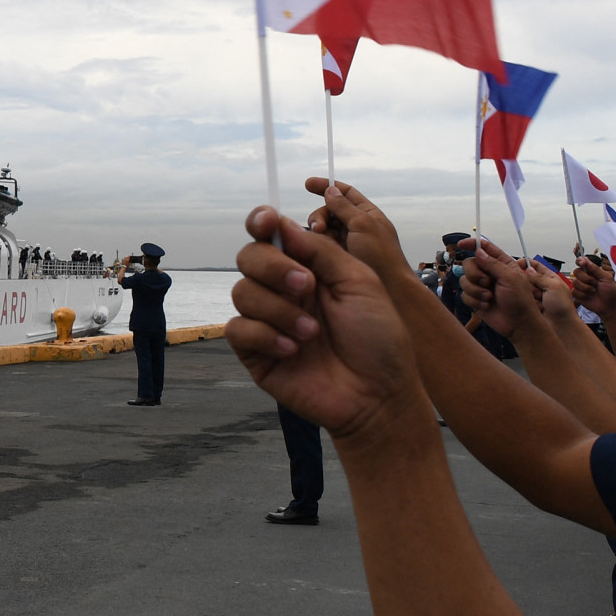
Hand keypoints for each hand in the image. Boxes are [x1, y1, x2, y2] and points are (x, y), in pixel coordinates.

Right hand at [225, 199, 421, 439]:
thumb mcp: (359, 281)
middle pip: (248, 257)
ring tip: (311, 334)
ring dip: (278, 309)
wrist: (378, 394)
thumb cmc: (378, 338)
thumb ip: (321, 251)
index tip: (268, 221)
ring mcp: (267, 320)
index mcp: (308, 268)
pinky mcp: (255, 352)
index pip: (272, 236)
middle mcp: (283, 290)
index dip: (262, 222)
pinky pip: (237, 329)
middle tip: (307, 286)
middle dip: (274, 267)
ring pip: (241, 292)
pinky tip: (293, 351)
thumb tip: (282, 223)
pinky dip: (264, 335)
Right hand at [304, 176, 408, 278]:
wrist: (389, 292)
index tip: (308, 184)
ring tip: (317, 240)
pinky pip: (321, 245)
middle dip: (320, 215)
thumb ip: (344, 207)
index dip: (327, 187)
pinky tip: (312, 248)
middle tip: (318, 227)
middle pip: (329, 211)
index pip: (345, 193)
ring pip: (323, 228)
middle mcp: (355, 227)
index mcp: (367, 214)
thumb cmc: (382, 257)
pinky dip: (315, 243)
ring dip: (317, 229)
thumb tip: (330, 190)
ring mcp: (346, 243)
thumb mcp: (363, 225)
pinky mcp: (337, 258)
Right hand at [459, 241, 541, 338]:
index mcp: (502, 264)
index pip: (485, 248)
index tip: (461, 244)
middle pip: (469, 264)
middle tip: (487, 282)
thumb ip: (493, 264)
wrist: (518, 324)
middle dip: (475, 274)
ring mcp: (482, 286)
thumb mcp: (511, 278)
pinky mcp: (476, 298)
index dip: (472, 244)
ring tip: (489, 297)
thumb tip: (478, 252)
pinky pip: (464, 294)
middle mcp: (490, 273)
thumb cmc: (521, 301)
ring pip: (464, 280)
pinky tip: (486, 305)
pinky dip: (474, 300)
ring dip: (476, 290)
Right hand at [523, 261, 577, 322]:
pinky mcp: (531, 304)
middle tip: (535, 288)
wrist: (561, 325)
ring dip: (529, 293)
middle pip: (527, 276)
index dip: (526, 263)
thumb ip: (540, 277)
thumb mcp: (554, 287)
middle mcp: (542, 286)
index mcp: (550, 278)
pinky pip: (522, 298)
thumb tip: (529, 269)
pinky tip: (533, 304)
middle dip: (528, 282)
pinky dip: (526, 300)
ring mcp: (536, 296)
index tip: (517, 264)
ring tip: (538, 299)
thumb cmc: (563, 307)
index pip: (536, 265)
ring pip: (523, 288)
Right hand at [571, 256, 615, 319]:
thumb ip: (595, 269)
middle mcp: (585, 277)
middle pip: (576, 271)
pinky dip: (583, 294)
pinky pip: (574, 291)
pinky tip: (589, 296)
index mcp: (592, 271)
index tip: (582, 263)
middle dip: (586, 278)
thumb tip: (585, 259)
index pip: (582, 262)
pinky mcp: (577, 294)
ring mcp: (580, 286)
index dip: (580, 261)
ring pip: (575, 282)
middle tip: (595, 283)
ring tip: (593, 291)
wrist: (609, 306)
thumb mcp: (606, 278)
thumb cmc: (610, 292)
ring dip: (585, 287)